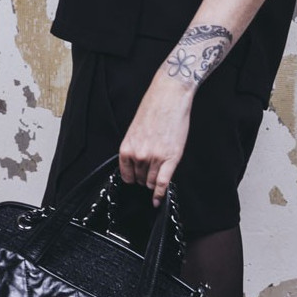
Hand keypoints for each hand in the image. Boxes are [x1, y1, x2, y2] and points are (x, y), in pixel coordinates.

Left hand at [118, 68, 193, 206]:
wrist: (169, 97)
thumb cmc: (153, 110)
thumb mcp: (135, 131)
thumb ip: (134, 149)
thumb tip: (137, 165)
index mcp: (126, 148)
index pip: (126, 175)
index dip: (133, 179)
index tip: (137, 181)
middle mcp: (138, 155)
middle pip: (140, 179)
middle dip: (145, 178)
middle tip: (151, 173)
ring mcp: (154, 158)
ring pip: (152, 182)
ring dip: (154, 183)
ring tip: (159, 176)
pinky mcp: (170, 158)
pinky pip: (163, 183)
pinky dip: (160, 194)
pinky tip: (158, 200)